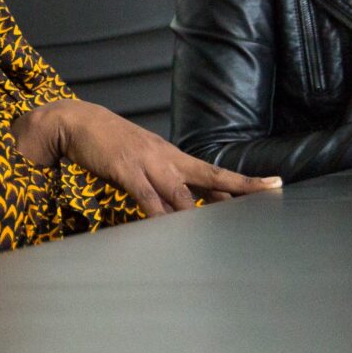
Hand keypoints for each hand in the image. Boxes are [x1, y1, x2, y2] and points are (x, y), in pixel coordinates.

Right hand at [17, 98, 281, 216]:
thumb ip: (163, 183)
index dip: (244, 181)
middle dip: (239, 189)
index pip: (215, 172)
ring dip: (198, 213)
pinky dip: (157, 213)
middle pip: (210, 177)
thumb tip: (182, 208)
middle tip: (269, 195)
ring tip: (220, 231)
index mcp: (173, 157)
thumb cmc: (110, 145)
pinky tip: (166, 227)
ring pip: (180, 192)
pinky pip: (146, 196)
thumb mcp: (143, 160)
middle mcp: (167, 159)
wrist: (77, 121)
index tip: (274, 185)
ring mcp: (147, 163)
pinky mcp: (125, 170)